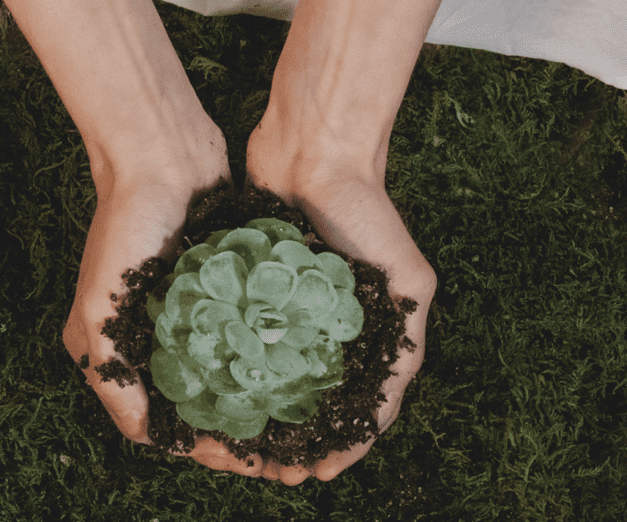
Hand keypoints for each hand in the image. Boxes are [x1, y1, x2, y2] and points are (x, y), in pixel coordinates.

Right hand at [61, 148, 265, 477]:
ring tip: (292, 418)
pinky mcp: (218, 286)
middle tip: (277, 447)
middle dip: (232, 430)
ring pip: (224, 371)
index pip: (157, 418)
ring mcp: (187, 310)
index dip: (196, 446)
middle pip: (194, 401)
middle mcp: (148, 333)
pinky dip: (263, 354)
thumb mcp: (100, 305)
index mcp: (112, 346)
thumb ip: (111, 373)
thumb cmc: (125, 224)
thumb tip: (147, 436)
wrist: (163, 153)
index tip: (238, 458)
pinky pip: (244, 331)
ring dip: (252, 398)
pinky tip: (297, 371)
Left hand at [245, 121, 436, 484]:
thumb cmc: (368, 212)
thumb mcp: (408, 278)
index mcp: (374, 331)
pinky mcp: (257, 288)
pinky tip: (219, 395)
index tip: (318, 473)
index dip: (344, 444)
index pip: (361, 405)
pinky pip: (244, 337)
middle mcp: (332, 325)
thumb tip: (390, 402)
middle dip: (297, 440)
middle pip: (315, 399)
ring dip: (264, 414)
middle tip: (272, 472)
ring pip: (275, 376)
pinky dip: (236, 369)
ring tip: (243, 445)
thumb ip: (408, 337)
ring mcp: (292, 309)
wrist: (317, 152)